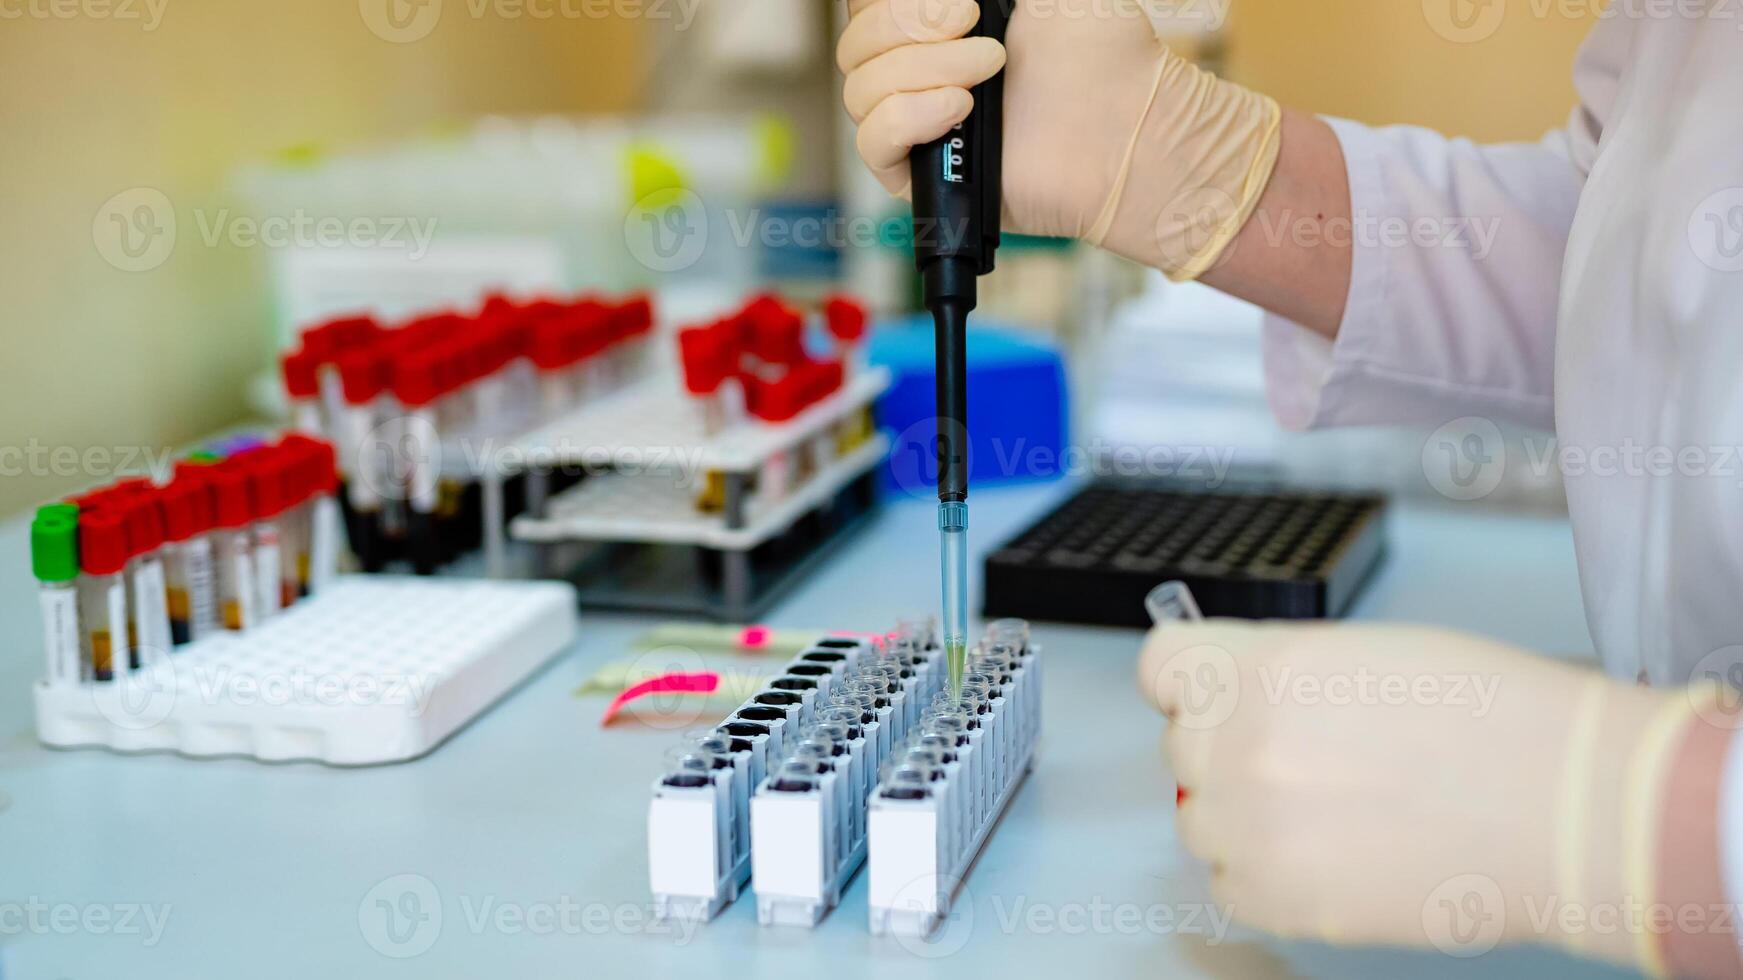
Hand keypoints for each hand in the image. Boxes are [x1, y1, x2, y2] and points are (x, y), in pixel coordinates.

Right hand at [837, 0, 1282, 277]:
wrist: (1131, 125)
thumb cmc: (1100, 54)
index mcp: (935, 26)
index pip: (866, 8)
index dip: (887, 2)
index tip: (955, 1)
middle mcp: (917, 72)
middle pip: (855, 45)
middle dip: (908, 25)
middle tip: (976, 30)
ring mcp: (915, 123)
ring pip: (860, 90)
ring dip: (922, 69)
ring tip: (990, 69)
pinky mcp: (920, 176)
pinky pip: (871, 142)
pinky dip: (907, 117)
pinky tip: (958, 108)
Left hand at [1136, 619, 1702, 967]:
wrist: (1566, 806)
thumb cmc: (1491, 718)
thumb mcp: (1363, 652)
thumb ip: (1277, 669)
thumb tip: (1235, 690)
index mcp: (1257, 669)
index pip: (1161, 666)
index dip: (1191, 678)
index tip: (1212, 691)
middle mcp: (1238, 746)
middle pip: (1182, 743)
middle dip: (1228, 745)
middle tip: (1304, 754)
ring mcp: (1252, 828)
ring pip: (1200, 818)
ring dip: (1243, 813)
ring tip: (1329, 808)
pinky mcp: (1279, 898)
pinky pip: (1229, 885)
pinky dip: (1266, 874)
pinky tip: (1331, 854)